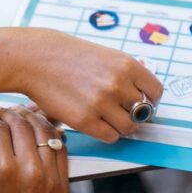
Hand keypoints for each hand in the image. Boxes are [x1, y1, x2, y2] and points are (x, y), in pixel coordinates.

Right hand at [0, 107, 68, 192]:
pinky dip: (52, 136)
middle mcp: (30, 169)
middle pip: (23, 124)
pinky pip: (61, 150)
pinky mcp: (63, 186)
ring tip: (22, 118)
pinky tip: (41, 134)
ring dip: (33, 120)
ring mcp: (50, 177)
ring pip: (46, 132)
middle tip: (3, 113)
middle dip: (10, 114)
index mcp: (2, 170)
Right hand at [12, 29, 163, 142]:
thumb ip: (126, 73)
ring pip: (129, 127)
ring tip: (106, 117)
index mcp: (126, 65)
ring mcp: (101, 104)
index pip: (155, 92)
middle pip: (143, 112)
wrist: (36, 59)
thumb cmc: (69, 55)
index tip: (140, 101)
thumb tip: (145, 93)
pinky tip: (95, 121)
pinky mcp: (85, 121)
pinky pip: (110, 137)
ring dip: (120, 125)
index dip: (149, 99)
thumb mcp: (106, 56)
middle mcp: (117, 84)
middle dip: (133, 113)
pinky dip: (106, 132)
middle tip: (119, 109)